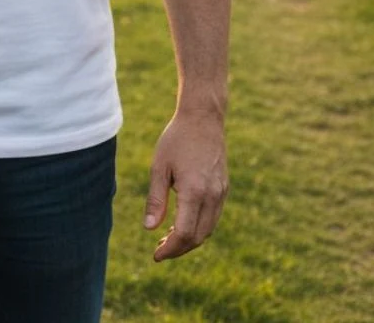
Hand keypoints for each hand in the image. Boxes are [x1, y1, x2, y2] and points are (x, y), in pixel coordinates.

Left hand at [144, 109, 228, 261]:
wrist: (203, 119)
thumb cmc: (176, 139)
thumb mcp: (159, 166)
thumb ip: (156, 199)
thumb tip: (149, 229)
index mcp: (194, 192)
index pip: (184, 234)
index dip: (170, 249)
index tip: (156, 255)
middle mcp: (212, 196)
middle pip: (198, 237)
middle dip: (179, 249)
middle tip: (159, 250)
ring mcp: (221, 193)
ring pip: (208, 230)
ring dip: (190, 240)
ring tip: (168, 239)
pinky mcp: (224, 189)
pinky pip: (214, 218)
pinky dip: (199, 227)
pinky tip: (183, 223)